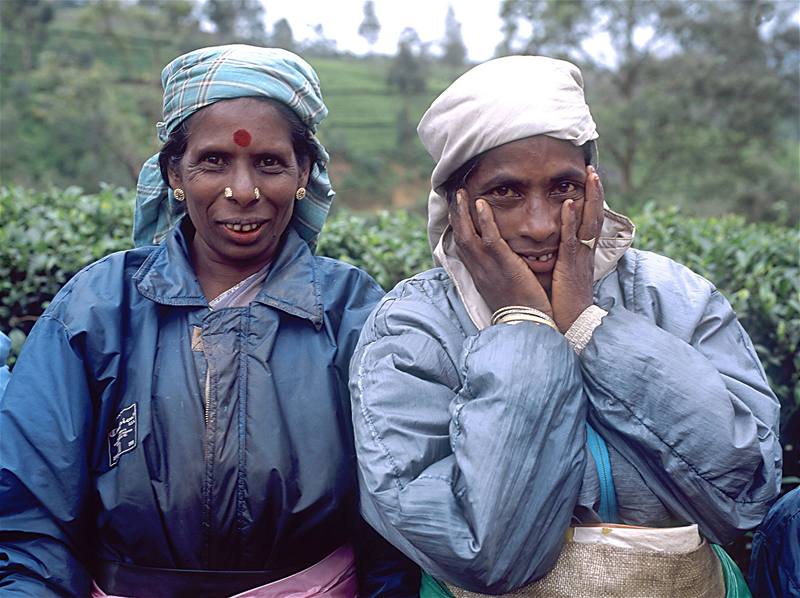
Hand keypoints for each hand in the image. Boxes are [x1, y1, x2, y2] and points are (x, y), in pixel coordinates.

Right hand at [450, 189, 551, 314]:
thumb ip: (500, 273)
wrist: (527, 326)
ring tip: (461, 192)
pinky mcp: (503, 265)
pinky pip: (490, 238)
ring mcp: (488, 267)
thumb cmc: (521, 310)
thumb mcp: (504, 290)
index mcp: (479, 275)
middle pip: (460, 237)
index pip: (462, 246)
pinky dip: (484, 220)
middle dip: (455, 214)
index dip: (457, 227)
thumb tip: (501, 263)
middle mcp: (478, 270)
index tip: (455, 210)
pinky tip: (481, 203)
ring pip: (469, 234)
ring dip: (463, 211)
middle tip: (453, 194)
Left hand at [551, 166, 604, 331]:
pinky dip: (571, 220)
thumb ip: (558, 260)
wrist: (568, 326)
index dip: (590, 201)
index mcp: (580, 255)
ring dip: (590, 198)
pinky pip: (572, 239)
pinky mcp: (571, 266)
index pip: (587, 222)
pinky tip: (569, 203)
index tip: (588, 181)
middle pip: (593, 216)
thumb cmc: (560, 305)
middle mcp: (584, 253)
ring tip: (591, 176)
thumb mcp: (562, 277)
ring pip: (588, 222)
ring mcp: (580, 258)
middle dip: (595, 192)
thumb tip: (548, 250)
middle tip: (593, 170)